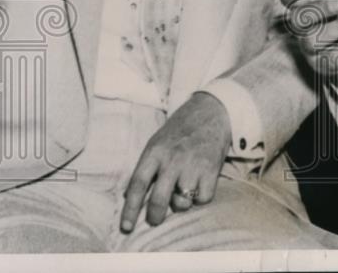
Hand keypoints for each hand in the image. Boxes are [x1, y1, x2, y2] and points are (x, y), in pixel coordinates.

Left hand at [119, 92, 230, 232]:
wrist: (210, 111)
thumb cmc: (180, 130)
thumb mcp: (157, 142)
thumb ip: (147, 166)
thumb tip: (130, 196)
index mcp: (155, 152)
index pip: (137, 185)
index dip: (130, 209)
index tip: (126, 227)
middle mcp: (173, 160)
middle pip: (158, 200)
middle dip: (154, 217)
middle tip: (155, 219)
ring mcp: (193, 165)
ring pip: (182, 203)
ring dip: (181, 203)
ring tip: (183, 191)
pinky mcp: (211, 169)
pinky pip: (203, 199)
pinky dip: (200, 197)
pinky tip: (199, 185)